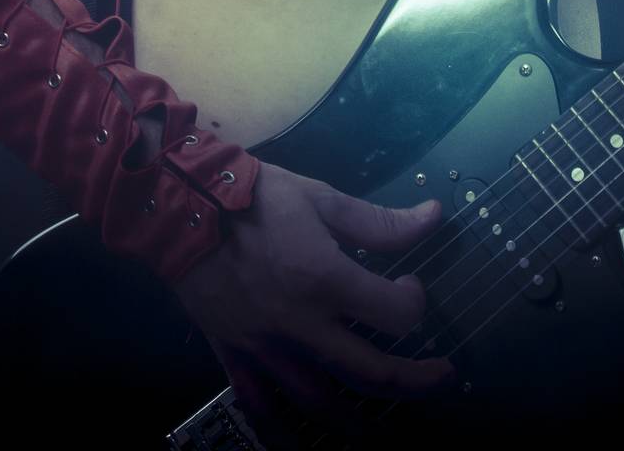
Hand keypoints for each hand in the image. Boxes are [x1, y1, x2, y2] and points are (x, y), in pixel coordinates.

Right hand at [172, 161, 455, 445]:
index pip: (395, 315)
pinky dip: (284, 429)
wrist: (183, 208)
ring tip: (384, 418)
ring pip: (322, 403)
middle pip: (372, 374)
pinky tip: (301, 436)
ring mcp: (268, 348)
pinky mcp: (236, 356)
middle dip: (416, 382)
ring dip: (360, 419)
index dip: (416, 303)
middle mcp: (302, 325)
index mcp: (327, 280)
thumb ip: (379, 221)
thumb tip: (434, 215)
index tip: (411, 287)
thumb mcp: (321, 198)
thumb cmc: (257, 197)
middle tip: (440, 378)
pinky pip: (262, 407)